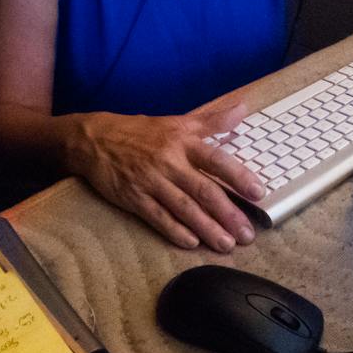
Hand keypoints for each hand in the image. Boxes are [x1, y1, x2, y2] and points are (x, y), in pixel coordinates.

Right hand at [66, 100, 266, 252]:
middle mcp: (169, 161)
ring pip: (184, 208)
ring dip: (207, 228)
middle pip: (203, 190)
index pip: (216, 160)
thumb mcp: (177, 120)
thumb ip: (213, 120)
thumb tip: (244, 108)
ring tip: (226, 244)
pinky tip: (192, 243)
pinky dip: (175, 231)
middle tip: (247, 234)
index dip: (238, 176)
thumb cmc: (141, 131)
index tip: (258, 193)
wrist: (94, 139)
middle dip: (228, 214)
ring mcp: (150, 181)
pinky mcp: (133, 197)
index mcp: (182, 140)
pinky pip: (158, 217)